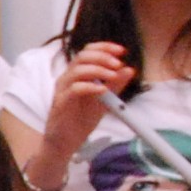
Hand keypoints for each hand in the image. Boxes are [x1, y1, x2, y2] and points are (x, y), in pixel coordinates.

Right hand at [41, 41, 135, 171]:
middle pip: (82, 56)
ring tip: (113, 76)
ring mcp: (62, 90)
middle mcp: (67, 78)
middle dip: (103, 57)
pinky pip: (74, 89)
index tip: (122, 52)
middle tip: (118, 64)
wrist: (66, 142)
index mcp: (76, 74)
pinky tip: (103, 90)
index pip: (88, 51)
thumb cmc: (80, 120)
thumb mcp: (104, 100)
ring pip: (78, 70)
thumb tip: (129, 69)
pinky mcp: (61, 103)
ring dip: (98, 70)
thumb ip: (115, 85)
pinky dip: (90, 87)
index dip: (105, 47)